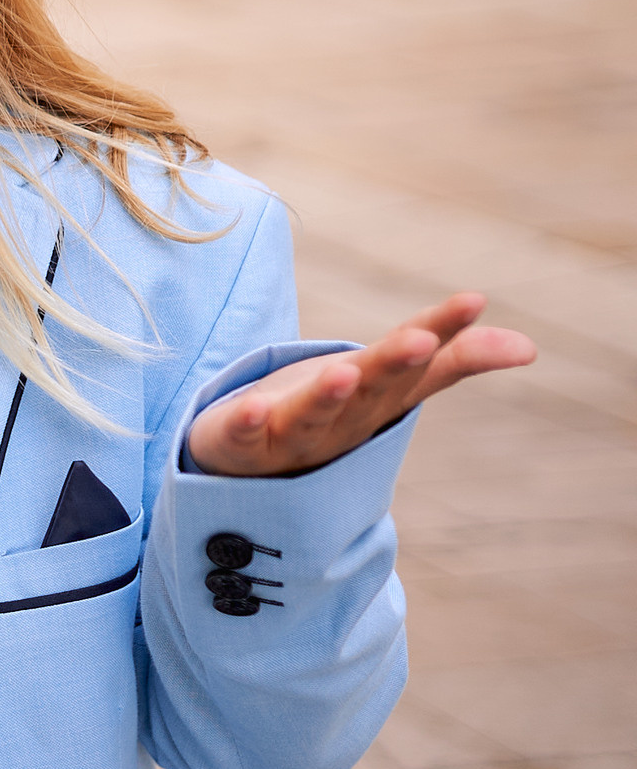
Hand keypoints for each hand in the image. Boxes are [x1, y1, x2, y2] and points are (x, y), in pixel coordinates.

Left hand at [188, 293, 534, 477]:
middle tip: (421, 340)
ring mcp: (290, 436)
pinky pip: (244, 437)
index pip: (416, 363)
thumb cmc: (328, 413)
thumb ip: (445, 355)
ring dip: (329, 396)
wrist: (248, 468)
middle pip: (371, 390)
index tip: (473, 300)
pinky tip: (252, 409)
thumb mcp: (383, 380)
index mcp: (378, 402)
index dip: (443, 331)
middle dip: (395, 365)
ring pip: (313, 416)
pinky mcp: (239, 444)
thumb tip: (529, 346)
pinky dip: (249, 425)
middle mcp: (342, 423)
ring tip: (344, 370)